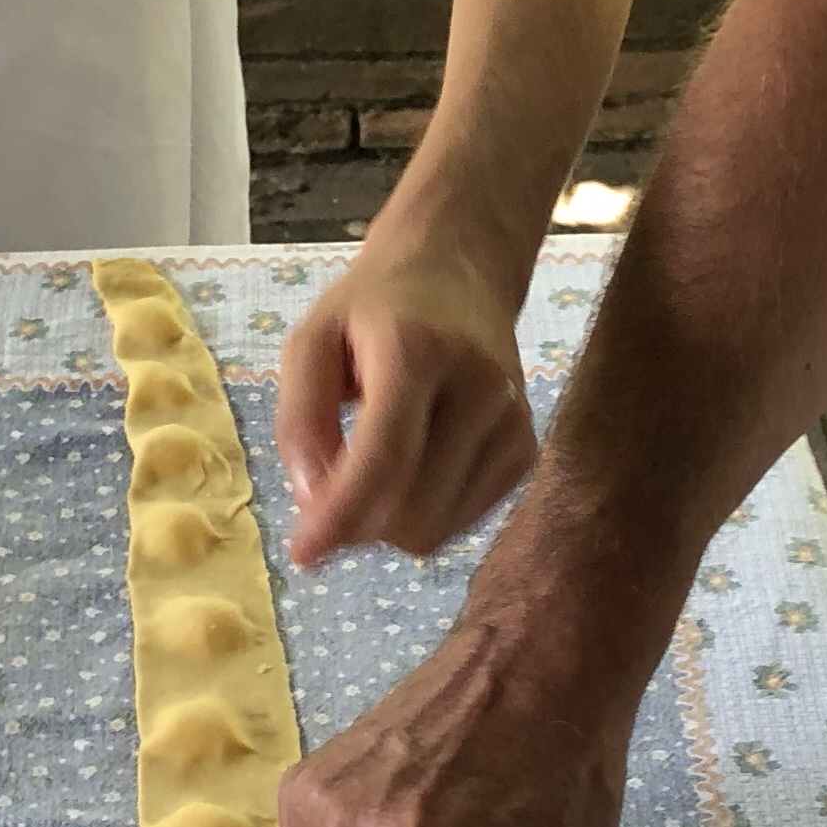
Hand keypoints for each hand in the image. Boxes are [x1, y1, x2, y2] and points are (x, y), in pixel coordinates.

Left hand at [274, 235, 536, 569]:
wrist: (459, 272)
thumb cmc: (372, 310)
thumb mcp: (311, 341)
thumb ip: (300, 419)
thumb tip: (314, 502)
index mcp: (419, 352)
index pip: (384, 460)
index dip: (340, 517)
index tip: (302, 554)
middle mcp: (481, 390)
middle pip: (413, 511)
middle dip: (359, 522)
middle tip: (330, 491)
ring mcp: (513, 424)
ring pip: (436, 530)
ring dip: (388, 522)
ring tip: (374, 465)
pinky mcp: (526, 451)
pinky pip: (461, 523)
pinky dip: (424, 514)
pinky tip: (414, 466)